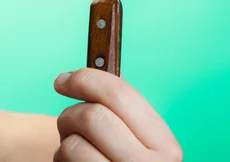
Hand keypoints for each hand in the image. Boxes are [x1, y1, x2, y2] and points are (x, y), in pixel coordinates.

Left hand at [53, 68, 181, 161]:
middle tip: (68, 124)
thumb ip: (124, 114)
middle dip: (70, 115)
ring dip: (65, 145)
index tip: (63, 80)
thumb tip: (82, 76)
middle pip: (92, 116)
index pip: (121, 95)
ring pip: (72, 145)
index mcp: (166, 147)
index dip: (86, 79)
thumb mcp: (139, 144)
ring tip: (75, 153)